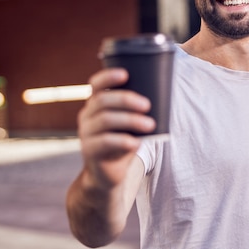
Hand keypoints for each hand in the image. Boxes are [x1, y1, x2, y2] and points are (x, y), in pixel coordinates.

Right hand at [77, 68, 155, 191]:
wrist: (109, 174)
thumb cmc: (123, 141)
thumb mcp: (129, 123)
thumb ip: (137, 110)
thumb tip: (163, 95)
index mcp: (95, 104)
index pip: (96, 84)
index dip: (108, 77)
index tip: (125, 74)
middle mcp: (87, 116)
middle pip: (103, 100)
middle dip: (126, 100)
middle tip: (147, 105)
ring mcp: (86, 133)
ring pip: (105, 120)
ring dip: (130, 120)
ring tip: (150, 124)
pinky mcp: (89, 151)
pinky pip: (105, 142)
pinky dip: (123, 140)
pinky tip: (137, 142)